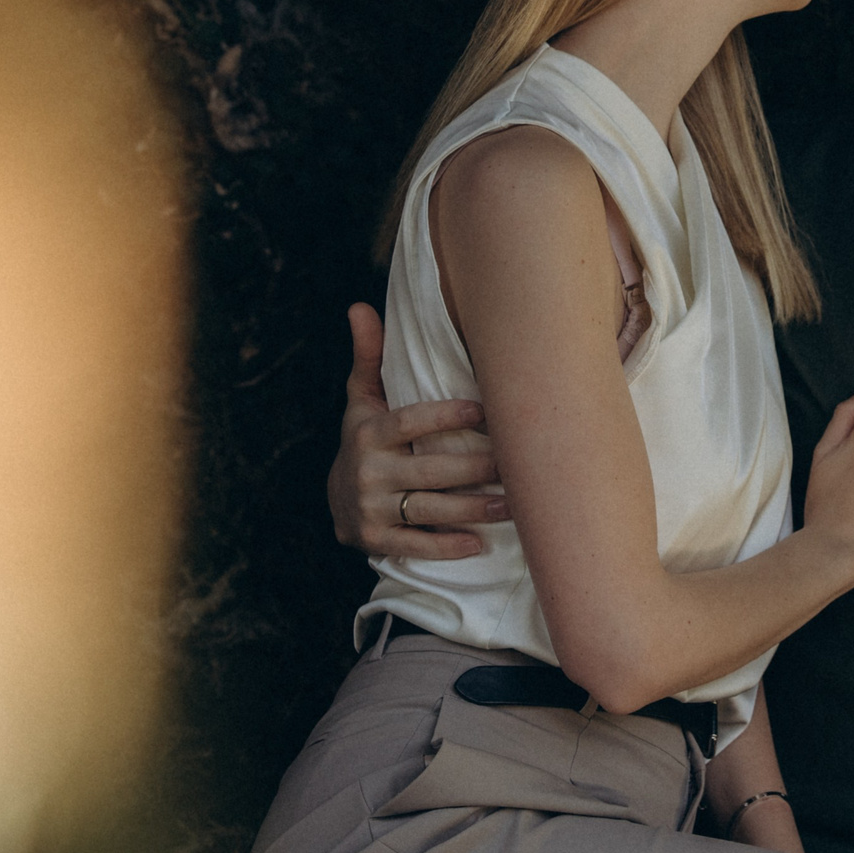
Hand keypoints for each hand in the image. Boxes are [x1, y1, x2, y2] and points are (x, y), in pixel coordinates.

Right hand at [328, 303, 508, 559]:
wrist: (336, 501)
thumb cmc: (365, 438)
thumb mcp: (362, 400)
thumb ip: (370, 357)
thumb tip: (359, 306)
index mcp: (369, 433)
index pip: (411, 422)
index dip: (447, 416)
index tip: (485, 411)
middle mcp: (368, 471)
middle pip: (430, 470)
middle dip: (476, 467)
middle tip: (517, 464)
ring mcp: (371, 508)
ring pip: (430, 509)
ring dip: (473, 509)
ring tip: (512, 504)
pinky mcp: (377, 540)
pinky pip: (416, 545)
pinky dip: (447, 546)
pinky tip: (478, 543)